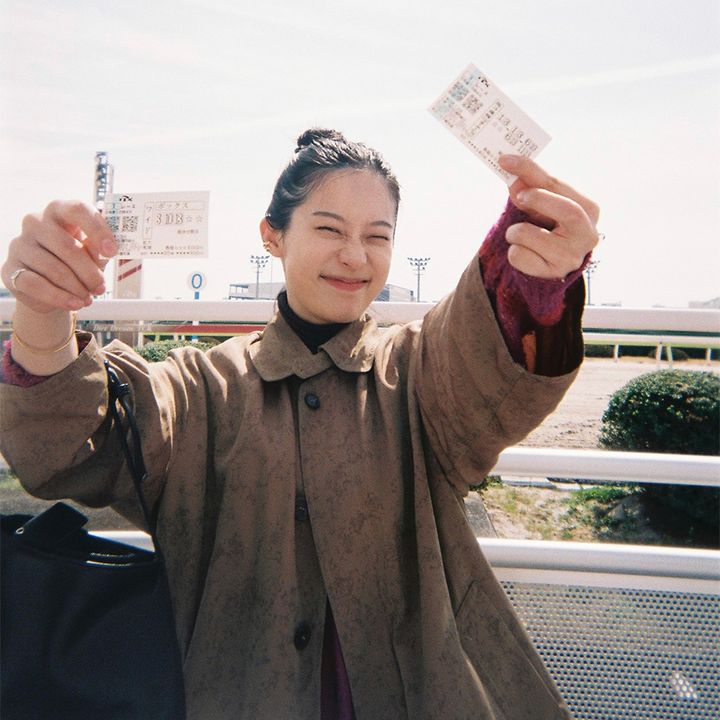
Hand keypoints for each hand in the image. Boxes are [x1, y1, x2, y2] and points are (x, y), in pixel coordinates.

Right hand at [1, 201, 116, 313]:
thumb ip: (98, 250)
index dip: (97, 230)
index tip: (112, 252)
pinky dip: (60, 297)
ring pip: (54, 269)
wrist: (49, 288)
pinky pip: (37, 285)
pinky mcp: (10, 269)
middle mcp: (35, 222)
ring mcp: (20, 244)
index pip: (77, 210)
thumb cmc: (75, 263)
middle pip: (67, 246)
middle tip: (101, 287)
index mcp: (59, 211)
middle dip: (89, 272)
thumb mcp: (92, 254)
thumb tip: (107, 251)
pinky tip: (75, 303)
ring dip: (77, 288)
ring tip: (88, 298)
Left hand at [498, 155, 600, 278]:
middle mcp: (588, 234)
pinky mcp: (553, 274)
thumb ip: (529, 187)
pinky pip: (519, 257)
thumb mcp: (540, 202)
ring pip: (529, 235)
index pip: (559, 184)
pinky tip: (526, 253)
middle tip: (520, 196)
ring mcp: (572, 257)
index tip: (505, 160)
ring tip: (518, 233)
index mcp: (589, 209)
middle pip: (567, 210)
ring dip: (513, 231)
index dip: (530, 171)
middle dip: (539, 200)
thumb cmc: (548, 223)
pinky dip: (514, 252)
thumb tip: (514, 178)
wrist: (551, 262)